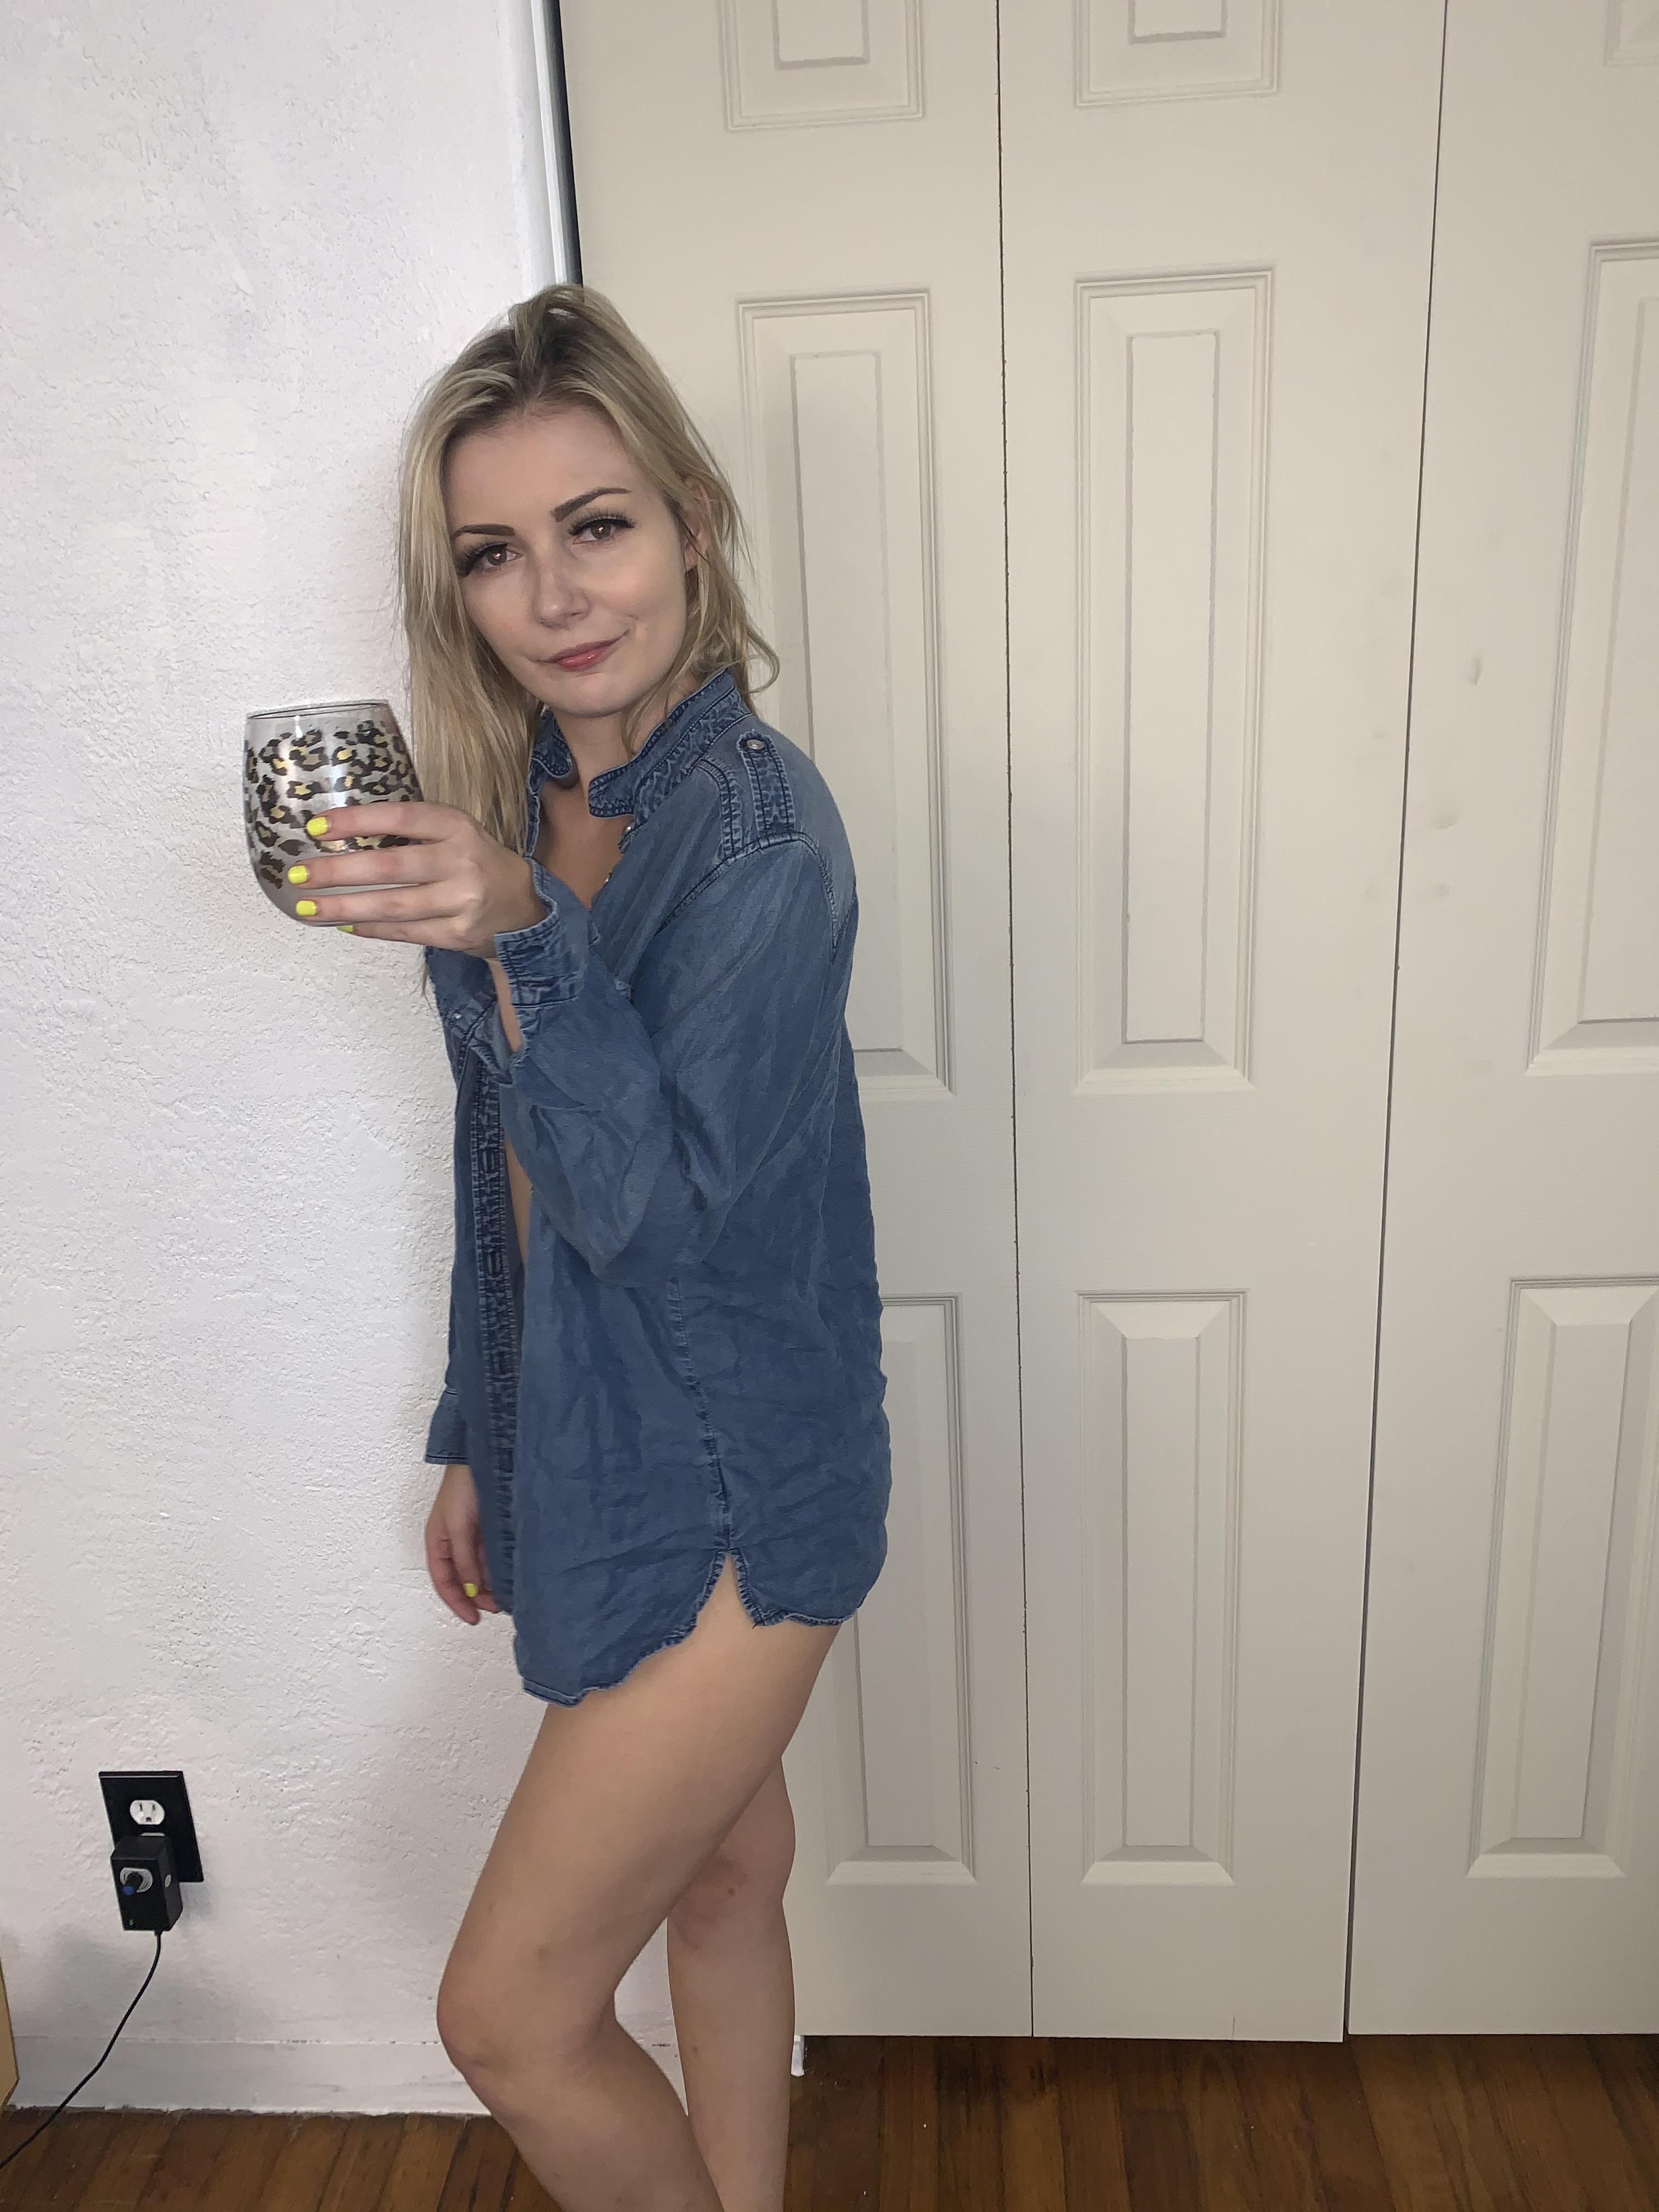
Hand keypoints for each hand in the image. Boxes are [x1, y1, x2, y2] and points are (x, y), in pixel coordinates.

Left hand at [292, 800, 546, 955]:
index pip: (400, 817)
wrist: (522, 906)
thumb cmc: (473, 862)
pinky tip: (344, 924)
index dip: (357, 821)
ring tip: (308, 908)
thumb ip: (409, 831)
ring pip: (393, 905)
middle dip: (338, 871)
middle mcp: (462, 861)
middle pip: (390, 866)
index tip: (316, 827)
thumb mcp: (451, 833)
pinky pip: (405, 932)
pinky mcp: (459, 934)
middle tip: (299, 875)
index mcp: (457, 826)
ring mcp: (462, 901)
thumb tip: (340, 836)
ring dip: (345, 907)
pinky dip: (371, 928)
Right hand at [424, 1462, 501, 1624]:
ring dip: (489, 1585)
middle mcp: (453, 1543)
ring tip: (507, 1596)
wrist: (481, 1458)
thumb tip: (471, 1589)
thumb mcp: (459, 1527)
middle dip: (476, 1596)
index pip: (443, 1582)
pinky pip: (491, 1556)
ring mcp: (471, 1537)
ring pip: (478, 1570)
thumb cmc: (462, 1487)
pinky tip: (509, 1576)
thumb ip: (464, 1559)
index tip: (473, 1618)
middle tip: (497, 1607)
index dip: (456, 1603)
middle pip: (462, 1579)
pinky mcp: (488, 1530)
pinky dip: (498, 1569)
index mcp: (437, 1543)